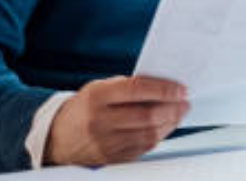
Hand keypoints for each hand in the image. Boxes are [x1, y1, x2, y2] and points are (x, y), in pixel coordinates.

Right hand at [45, 76, 188, 165]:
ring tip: (180, 112)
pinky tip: (166, 126)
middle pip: (147, 116)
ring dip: (170, 123)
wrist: (59, 138)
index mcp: (96, 97)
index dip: (163, 89)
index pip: (137, 90)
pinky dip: (160, 136)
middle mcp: (100, 121)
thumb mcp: (99, 88)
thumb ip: (127, 86)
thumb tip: (163, 86)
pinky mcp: (112, 159)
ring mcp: (105, 143)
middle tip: (185, 101)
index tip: (181, 88)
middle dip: (173, 107)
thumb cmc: (85, 108)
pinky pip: (144, 148)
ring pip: (149, 134)